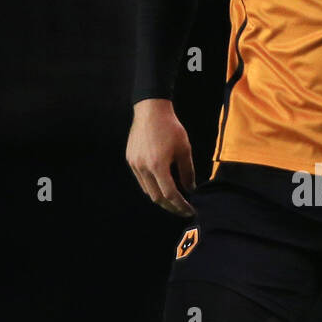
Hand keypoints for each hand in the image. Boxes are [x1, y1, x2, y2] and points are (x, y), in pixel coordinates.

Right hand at [126, 98, 196, 215]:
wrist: (150, 110)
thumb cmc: (170, 127)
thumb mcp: (184, 149)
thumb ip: (187, 172)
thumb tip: (190, 189)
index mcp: (158, 165)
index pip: (170, 194)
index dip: (181, 205)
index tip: (190, 211)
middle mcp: (143, 167)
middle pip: (157, 197)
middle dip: (171, 207)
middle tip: (183, 210)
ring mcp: (134, 164)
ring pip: (148, 190)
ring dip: (161, 198)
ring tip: (174, 201)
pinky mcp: (130, 160)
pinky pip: (142, 180)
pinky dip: (152, 187)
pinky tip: (162, 186)